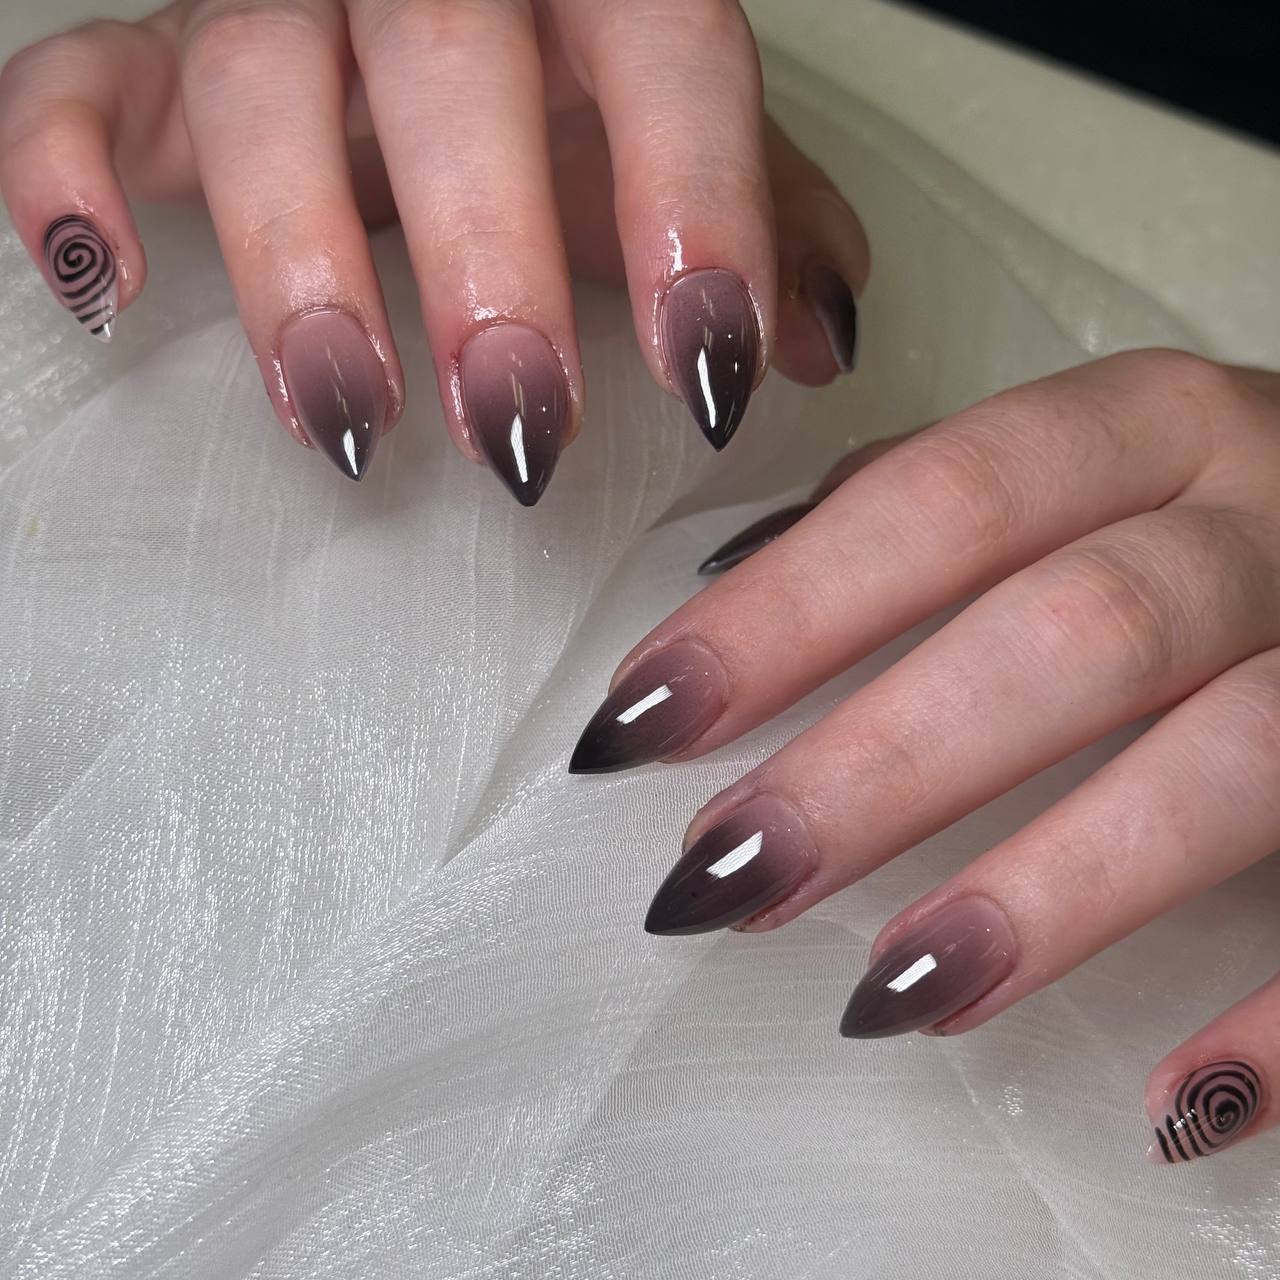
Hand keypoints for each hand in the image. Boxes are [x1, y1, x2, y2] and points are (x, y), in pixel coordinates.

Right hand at [0, 0, 866, 497]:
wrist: (429, 45)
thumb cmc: (561, 101)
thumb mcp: (670, 146)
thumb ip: (761, 217)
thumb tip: (821, 339)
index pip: (663, 58)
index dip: (696, 214)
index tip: (711, 378)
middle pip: (445, 65)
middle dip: (485, 258)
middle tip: (519, 428)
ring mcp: (278, 12)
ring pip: (257, 86)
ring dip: (299, 262)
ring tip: (345, 416)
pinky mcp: (155, 69)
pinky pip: (72, 92)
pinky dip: (61, 176)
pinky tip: (110, 283)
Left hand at [569, 349, 1279, 1164]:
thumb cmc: (1194, 518)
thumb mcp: (1077, 471)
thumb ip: (920, 509)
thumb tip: (725, 575)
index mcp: (1146, 429)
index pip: (940, 500)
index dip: (782, 615)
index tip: (640, 727)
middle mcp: (1268, 519)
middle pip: (1075, 631)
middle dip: (882, 764)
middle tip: (724, 874)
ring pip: (1231, 764)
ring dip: (1051, 893)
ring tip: (889, 994)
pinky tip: (1169, 1110)